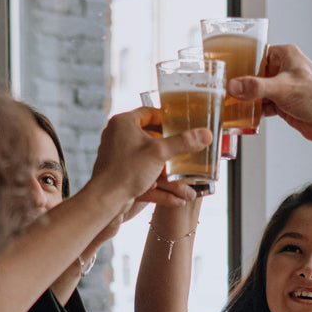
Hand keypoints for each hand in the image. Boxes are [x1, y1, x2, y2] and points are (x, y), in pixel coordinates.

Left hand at [90, 107, 210, 205]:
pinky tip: (175, 196)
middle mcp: (117, 136)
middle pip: (149, 135)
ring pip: (148, 157)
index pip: (148, 112)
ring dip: (166, 167)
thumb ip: (184, 142)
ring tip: (183, 172)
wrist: (105, 199)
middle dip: (169, 145)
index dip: (166, 117)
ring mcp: (118, 155)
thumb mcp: (160, 153)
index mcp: (124, 122)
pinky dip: (158, 182)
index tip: (181, 124)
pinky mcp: (120, 172)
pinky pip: (143, 174)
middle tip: (185, 146)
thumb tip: (206, 134)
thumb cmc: (127, 170)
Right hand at [228, 44, 311, 142]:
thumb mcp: (282, 88)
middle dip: (242, 84)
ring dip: (247, 99)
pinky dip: (255, 111)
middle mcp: (284, 70)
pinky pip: (264, 105)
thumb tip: (234, 86)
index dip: (242, 62)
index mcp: (285, 56)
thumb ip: (256, 87)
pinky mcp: (284, 104)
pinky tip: (246, 116)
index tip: (226, 69)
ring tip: (231, 104)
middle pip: (255, 74)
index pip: (257, 54)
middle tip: (225, 89)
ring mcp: (284, 88)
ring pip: (258, 92)